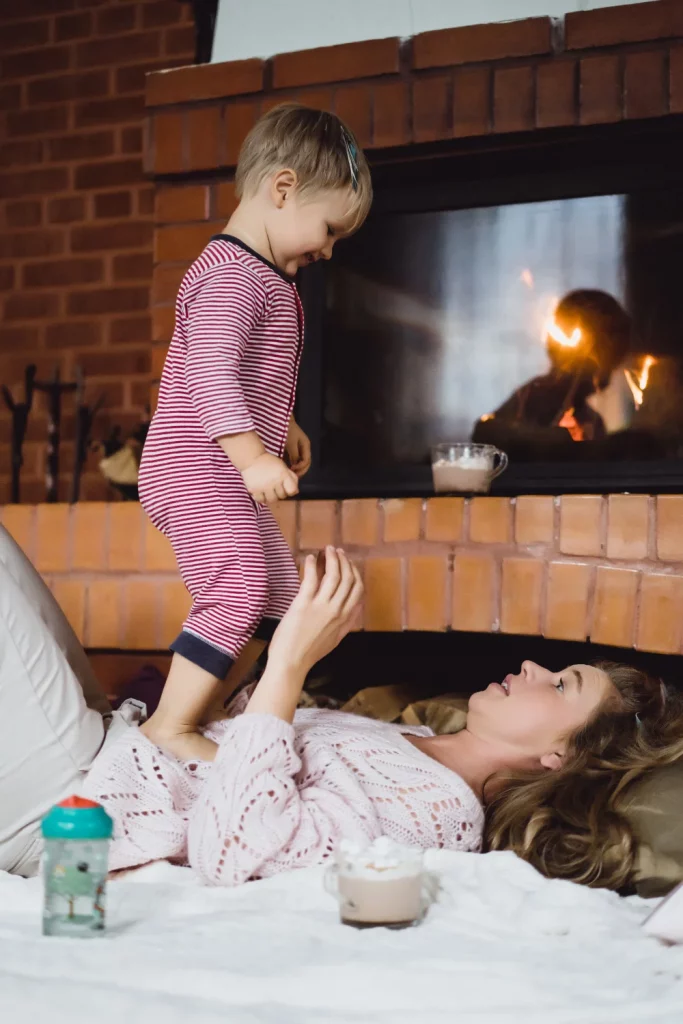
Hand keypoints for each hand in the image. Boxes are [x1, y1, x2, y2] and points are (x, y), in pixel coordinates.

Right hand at [242, 453, 298, 502]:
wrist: (252, 458)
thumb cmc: (270, 463)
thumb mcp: (283, 467)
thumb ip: (292, 478)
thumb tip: (296, 492)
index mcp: (283, 474)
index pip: (292, 490)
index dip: (290, 490)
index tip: (286, 487)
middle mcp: (274, 481)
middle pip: (282, 496)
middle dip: (280, 492)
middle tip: (274, 486)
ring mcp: (264, 486)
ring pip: (272, 500)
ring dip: (271, 496)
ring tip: (268, 490)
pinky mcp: (254, 490)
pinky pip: (261, 500)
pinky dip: (261, 498)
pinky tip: (261, 492)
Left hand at [268, 547, 363, 674]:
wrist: (291, 663)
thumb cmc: (309, 653)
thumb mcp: (335, 639)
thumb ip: (346, 623)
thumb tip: (353, 608)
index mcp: (346, 619)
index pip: (358, 590)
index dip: (355, 573)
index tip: (349, 564)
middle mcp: (337, 611)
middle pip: (348, 579)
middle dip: (345, 561)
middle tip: (337, 552)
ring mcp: (321, 607)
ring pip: (334, 575)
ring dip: (332, 558)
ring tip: (327, 549)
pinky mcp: (303, 604)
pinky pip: (311, 579)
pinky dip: (312, 565)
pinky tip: (310, 557)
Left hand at [285, 418, 311, 477]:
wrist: (281, 420)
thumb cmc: (287, 430)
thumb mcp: (290, 443)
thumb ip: (294, 455)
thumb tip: (294, 466)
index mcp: (306, 445)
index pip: (306, 461)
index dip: (300, 468)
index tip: (292, 470)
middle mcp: (304, 447)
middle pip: (306, 463)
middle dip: (300, 471)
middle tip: (293, 476)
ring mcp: (299, 448)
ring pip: (300, 462)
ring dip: (297, 469)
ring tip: (290, 474)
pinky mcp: (293, 448)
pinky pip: (295, 458)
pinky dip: (292, 464)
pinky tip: (287, 467)